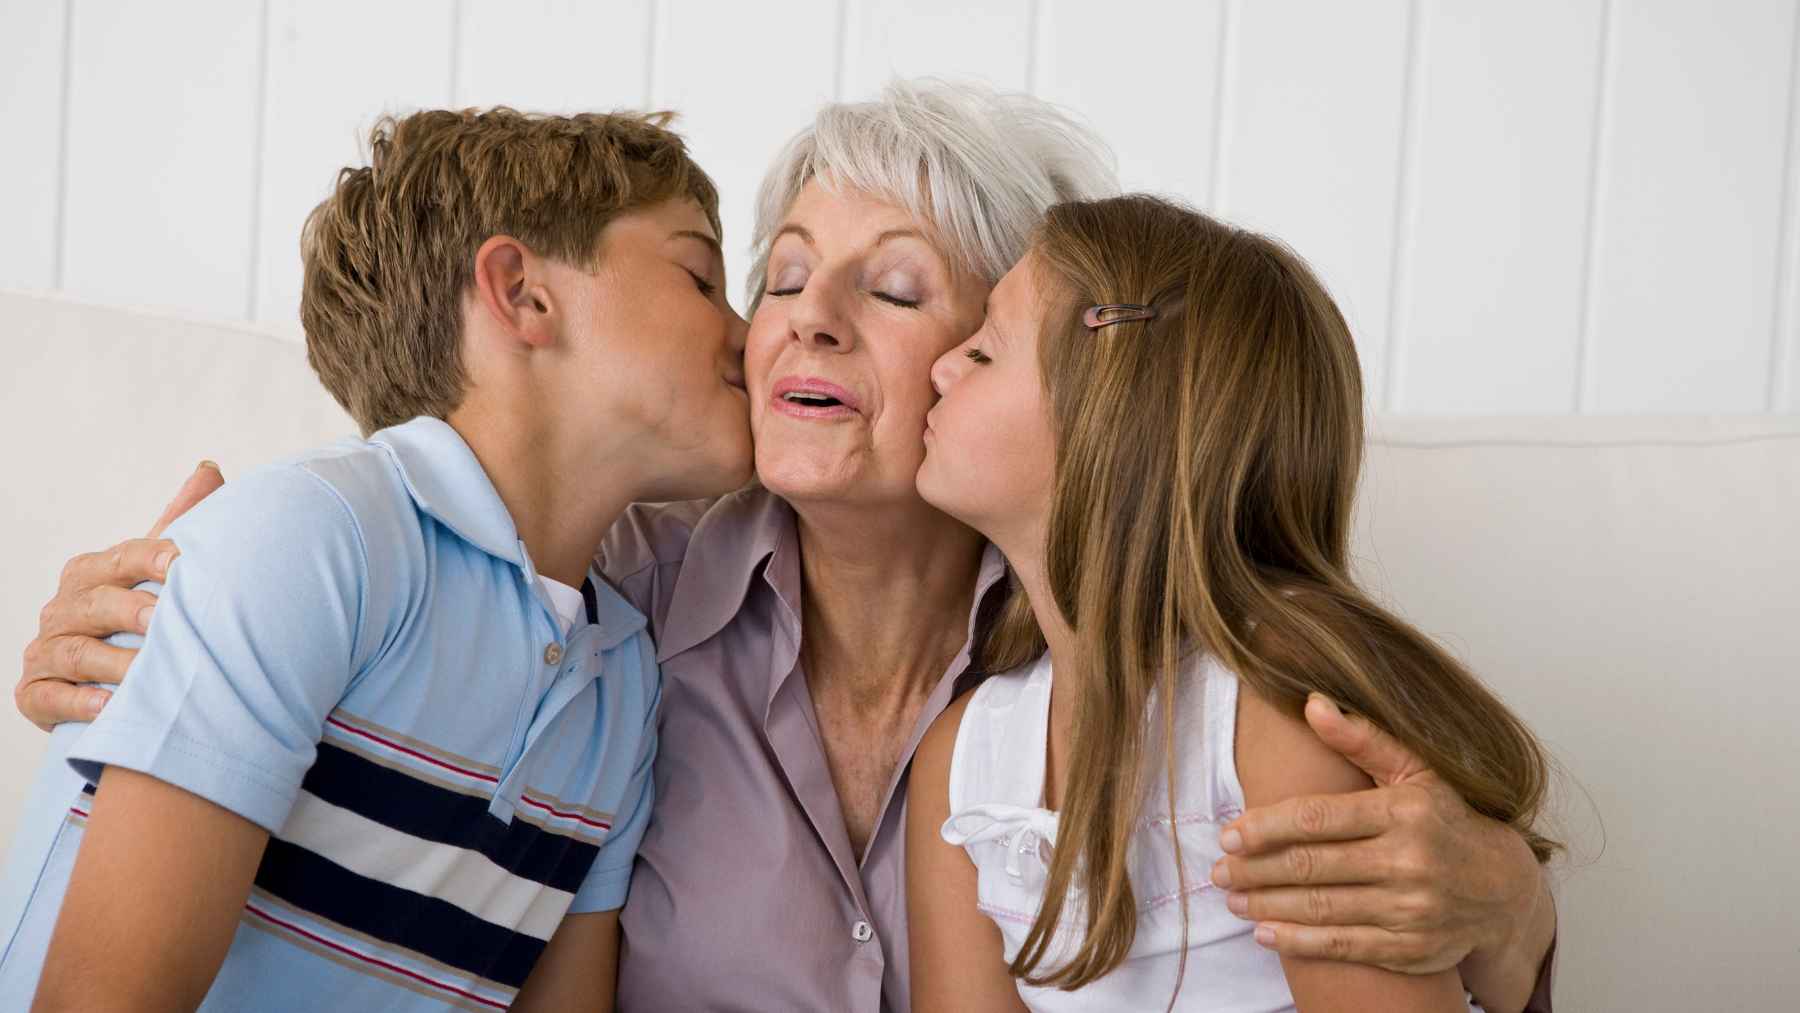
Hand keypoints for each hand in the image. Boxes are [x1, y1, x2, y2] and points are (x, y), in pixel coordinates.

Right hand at [15, 461, 225, 728]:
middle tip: (164, 620)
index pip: (122, 558)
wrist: (111, 677)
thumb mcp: (160, 569)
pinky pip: (48, 698)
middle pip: (93, 603)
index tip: (184, 564)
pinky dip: (78, 704)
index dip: (151, 559)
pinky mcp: (34, 694)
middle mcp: (63, 607)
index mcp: (93, 571)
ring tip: (145, 673)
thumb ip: (182, 521)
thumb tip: (210, 468)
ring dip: (110, 662)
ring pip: (73, 653)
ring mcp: (45, 651)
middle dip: (129, 611)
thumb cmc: (144, 614)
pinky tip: (110, 708)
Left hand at [1211, 694, 1545, 976]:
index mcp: (1403, 812)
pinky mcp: (1410, 948)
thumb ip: (1361, 738)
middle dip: (1255, 870)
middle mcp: (1408, 862)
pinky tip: (1266, 934)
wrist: (1503, 888)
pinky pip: (1343, 946)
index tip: (1228, 835)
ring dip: (1267, 906)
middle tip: (1219, 871)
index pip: (1318, 818)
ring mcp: (1410, 909)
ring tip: (1233, 900)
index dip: (1266, 827)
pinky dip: (1299, 942)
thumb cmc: (1446, 820)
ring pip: (1321, 908)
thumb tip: (1312, 702)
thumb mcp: (1415, 771)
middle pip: (1312, 866)